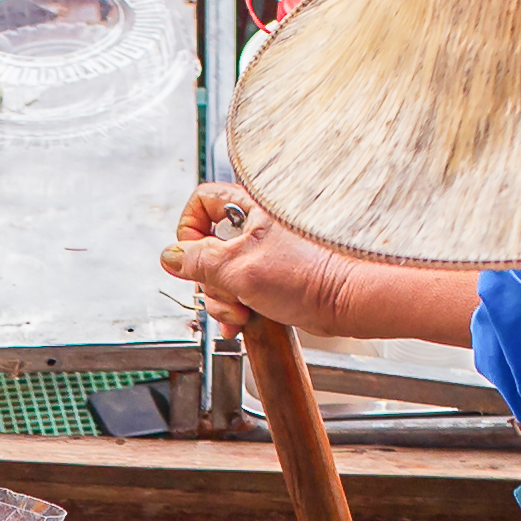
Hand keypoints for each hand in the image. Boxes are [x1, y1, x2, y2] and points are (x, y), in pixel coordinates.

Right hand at [163, 185, 477, 348]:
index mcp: (250, 207)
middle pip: (208, 247)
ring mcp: (266, 251)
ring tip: (243, 312)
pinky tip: (247, 318)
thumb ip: (197, 261)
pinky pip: (242, 288)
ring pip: (224, 273)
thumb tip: (170, 256)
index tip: (191, 257)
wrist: (349, 300)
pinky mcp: (275, 275)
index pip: (202, 202)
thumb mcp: (239, 269)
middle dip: (210, 280)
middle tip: (227, 295)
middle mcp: (258, 225)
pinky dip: (239, 306)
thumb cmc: (311, 277)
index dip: (189, 230)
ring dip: (225, 299)